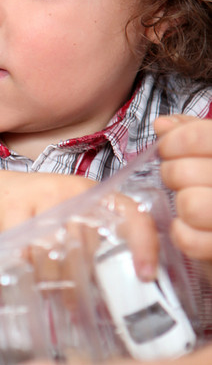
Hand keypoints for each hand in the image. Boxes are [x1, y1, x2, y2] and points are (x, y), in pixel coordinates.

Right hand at [0, 171, 159, 281]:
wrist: (0, 195)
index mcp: (100, 197)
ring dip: (54, 280)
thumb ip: (100, 247)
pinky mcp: (13, 208)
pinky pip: (25, 252)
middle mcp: (76, 192)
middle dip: (83, 280)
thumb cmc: (47, 217)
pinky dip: (27, 269)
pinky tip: (27, 276)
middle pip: (90, 245)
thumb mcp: (78, 222)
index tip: (145, 275)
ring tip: (52, 293)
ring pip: (56, 252)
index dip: (144, 245)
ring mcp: (43, 197)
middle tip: (80, 302)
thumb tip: (125, 294)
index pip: (135, 215)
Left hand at [156, 113, 211, 263]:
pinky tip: (187, 225)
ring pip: (190, 206)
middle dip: (172, 174)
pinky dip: (181, 233)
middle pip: (185, 172)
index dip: (174, 140)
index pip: (201, 135)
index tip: (168, 149)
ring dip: (180, 203)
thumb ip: (195, 131)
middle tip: (178, 178)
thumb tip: (162, 124)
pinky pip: (190, 240)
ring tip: (187, 201)